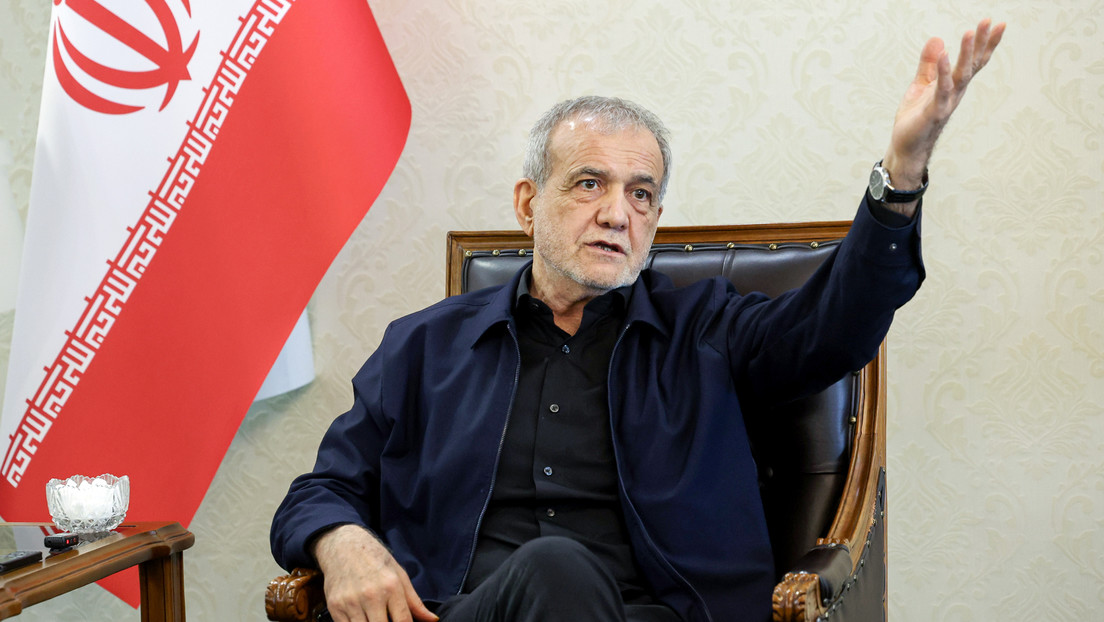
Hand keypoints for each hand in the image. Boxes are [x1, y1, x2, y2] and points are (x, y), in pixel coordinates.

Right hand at [311, 524, 437, 621]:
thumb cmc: (376, 560)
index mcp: (391, 586)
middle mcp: (371, 595)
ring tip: (377, 618)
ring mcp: (351, 602)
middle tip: (389, 620)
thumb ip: (415, 602)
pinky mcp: (335, 606)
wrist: (343, 546)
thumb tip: (433, 620)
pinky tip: (363, 619)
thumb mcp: (399, 575)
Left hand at [883, 19, 1006, 194]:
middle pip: (972, 64)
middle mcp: (955, 92)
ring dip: (966, 54)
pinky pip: (941, 89)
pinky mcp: (934, 112)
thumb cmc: (915, 118)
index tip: (996, 24)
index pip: (973, 61)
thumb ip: (929, 63)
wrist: (906, 146)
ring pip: (961, 75)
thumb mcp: (921, 84)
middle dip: (981, 43)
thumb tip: (937, 39)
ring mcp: (947, 102)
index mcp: (954, 85)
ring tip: (970, 32)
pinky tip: (945, 55)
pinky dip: (943, 72)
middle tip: (989, 21)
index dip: (985, 43)